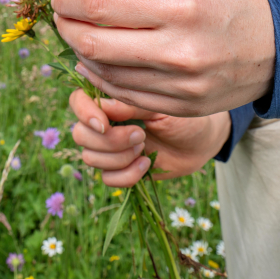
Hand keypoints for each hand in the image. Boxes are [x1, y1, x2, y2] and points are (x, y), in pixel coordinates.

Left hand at [52, 0, 274, 117]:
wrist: (279, 48)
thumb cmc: (225, 9)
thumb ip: (134, 2)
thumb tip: (80, 6)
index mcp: (178, 8)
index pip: (100, 7)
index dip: (68, 3)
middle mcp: (177, 50)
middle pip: (95, 45)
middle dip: (66, 29)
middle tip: (61, 18)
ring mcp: (179, 85)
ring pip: (105, 74)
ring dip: (81, 54)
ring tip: (78, 38)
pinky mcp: (180, 107)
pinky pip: (124, 95)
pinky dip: (103, 78)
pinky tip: (96, 63)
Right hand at [70, 90, 231, 186]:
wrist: (201, 143)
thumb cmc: (183, 116)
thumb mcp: (159, 106)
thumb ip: (130, 105)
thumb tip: (102, 105)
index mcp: (110, 99)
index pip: (77, 101)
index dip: (84, 114)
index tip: (105, 125)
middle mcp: (104, 122)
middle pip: (79, 134)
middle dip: (109, 141)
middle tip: (140, 135)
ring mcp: (109, 148)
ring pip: (90, 158)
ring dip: (119, 158)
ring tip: (144, 148)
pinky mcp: (119, 169)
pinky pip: (107, 179)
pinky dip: (127, 175)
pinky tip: (147, 164)